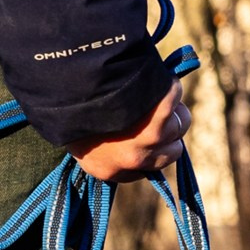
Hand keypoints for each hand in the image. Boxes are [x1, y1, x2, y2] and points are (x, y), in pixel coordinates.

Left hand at [74, 82, 191, 182]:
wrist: (73, 84)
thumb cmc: (68, 106)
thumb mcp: (77, 134)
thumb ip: (101, 145)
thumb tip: (118, 138)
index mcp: (108, 170)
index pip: (146, 170)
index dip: (150, 149)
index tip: (144, 133)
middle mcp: (134, 160)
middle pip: (171, 152)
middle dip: (168, 131)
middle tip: (151, 110)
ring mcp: (153, 137)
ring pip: (180, 123)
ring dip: (170, 107)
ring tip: (149, 92)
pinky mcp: (164, 111)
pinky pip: (175, 95)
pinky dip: (167, 85)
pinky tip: (149, 78)